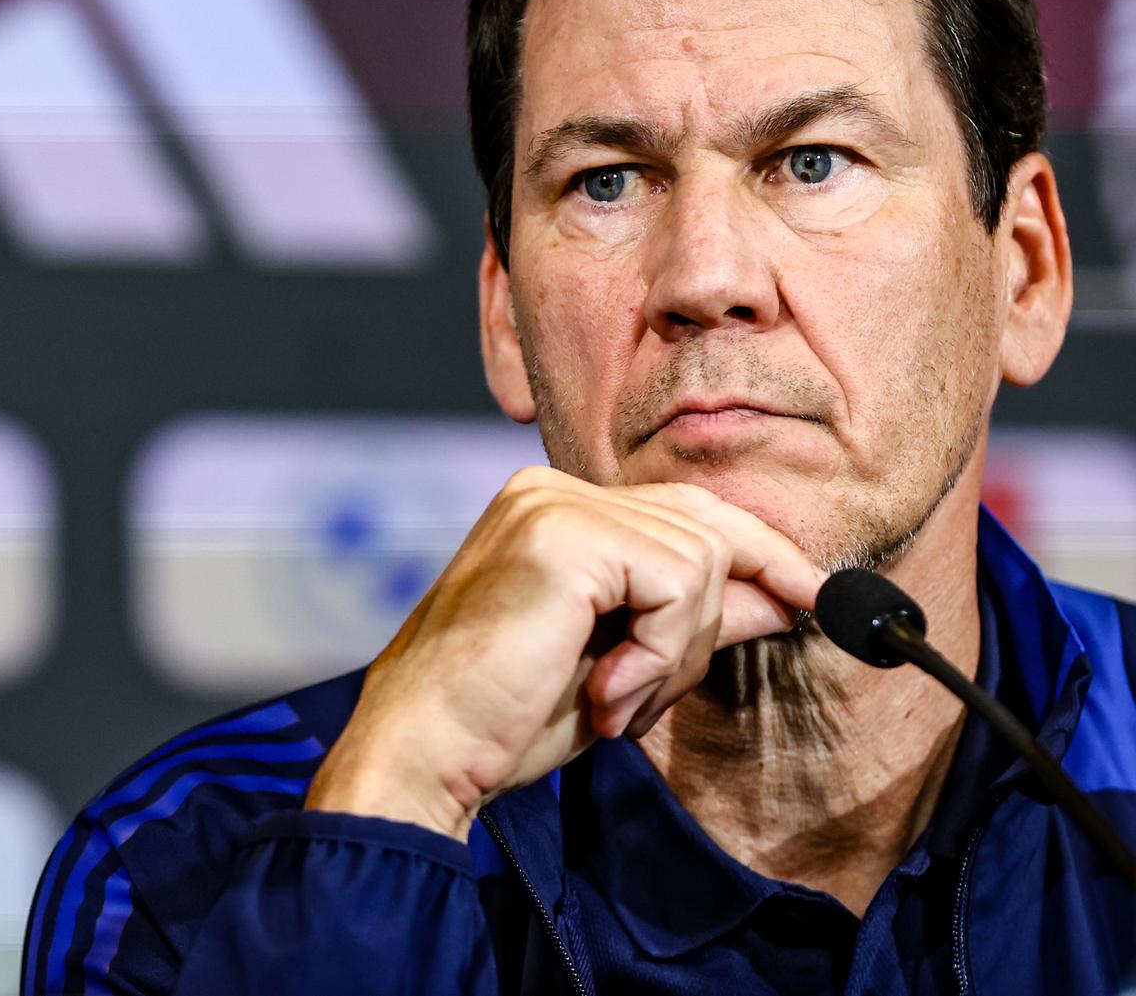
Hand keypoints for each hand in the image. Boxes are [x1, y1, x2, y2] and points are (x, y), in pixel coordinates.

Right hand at [304, 466, 821, 838]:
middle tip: (650, 696)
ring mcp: (554, 505)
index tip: (816, 599)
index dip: (761, 555)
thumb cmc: (502, 718)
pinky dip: (664, 652)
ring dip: (679, 652)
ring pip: (703, 559)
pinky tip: (607, 694)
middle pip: (707, 527)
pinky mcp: (564, 535)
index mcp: (553, 507)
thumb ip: (692, 619)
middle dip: (714, 622)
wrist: (425, 751)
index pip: (689, 512)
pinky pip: (679, 584)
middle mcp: (550, 489)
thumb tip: (785, 595)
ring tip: (613, 702)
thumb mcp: (620, 663)